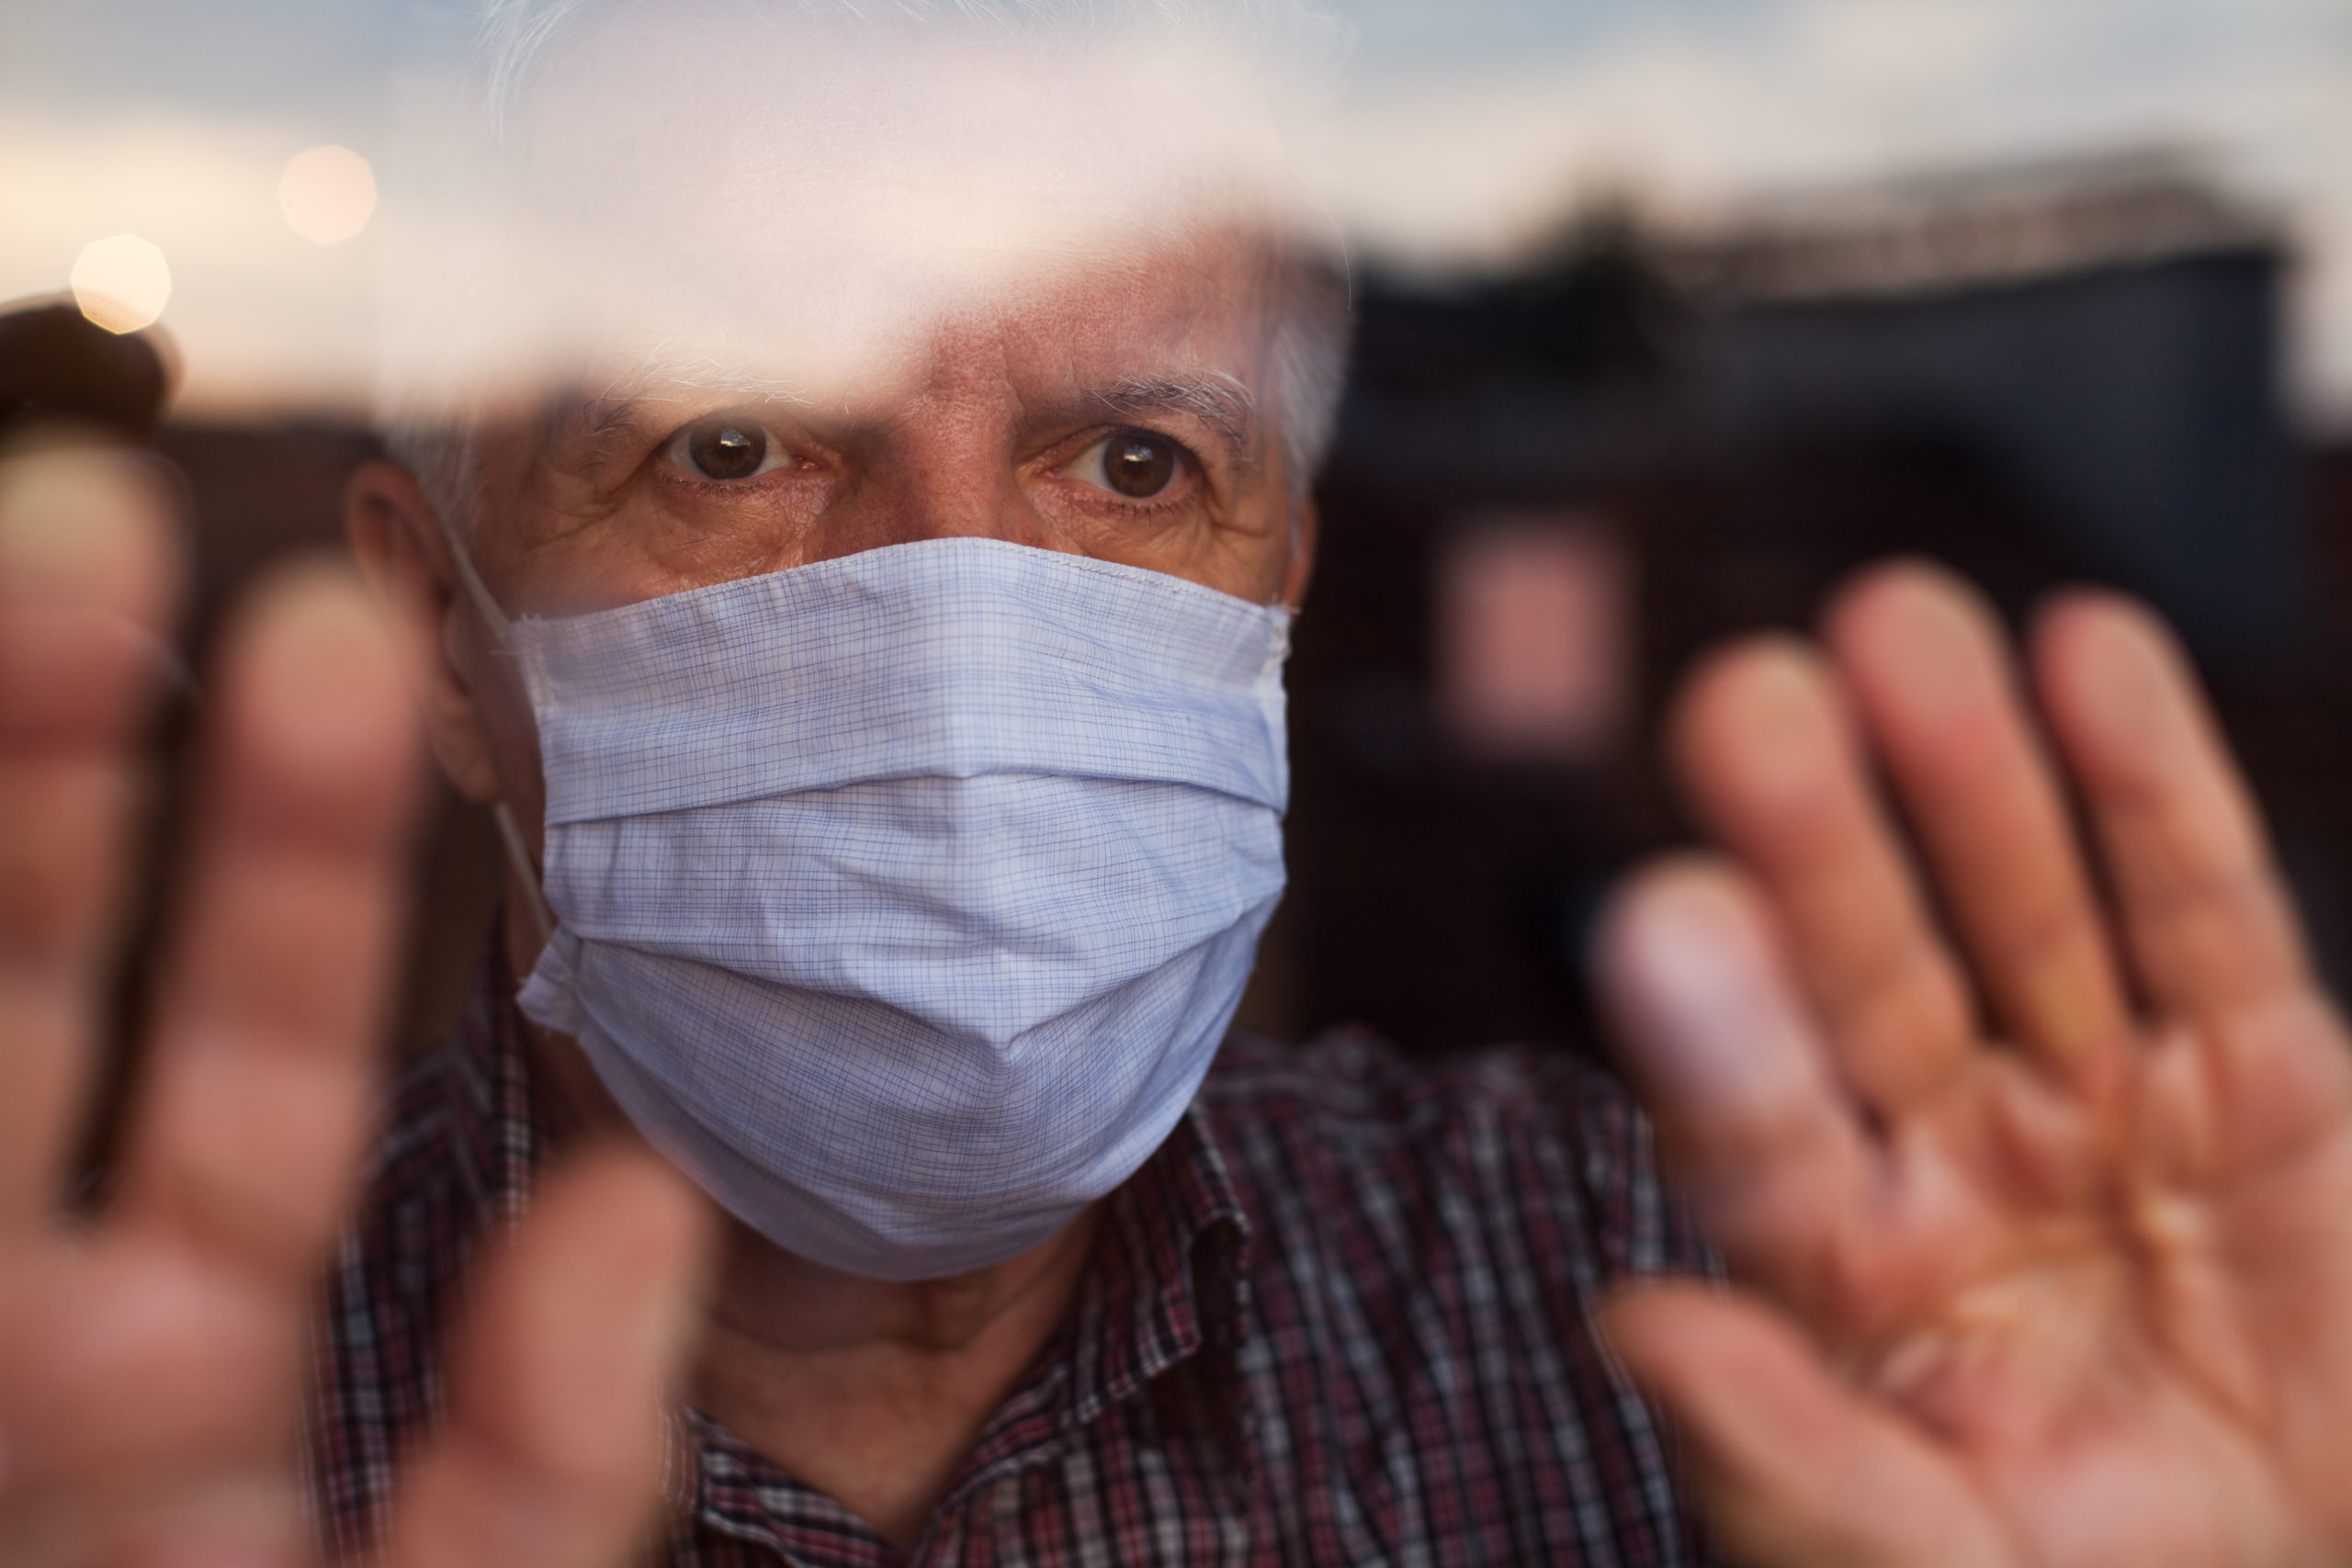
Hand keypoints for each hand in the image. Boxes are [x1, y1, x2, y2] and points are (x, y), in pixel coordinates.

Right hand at [0, 442, 708, 1567]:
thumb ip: (534, 1472)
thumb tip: (633, 1202)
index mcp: (176, 1397)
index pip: (226, 1078)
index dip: (261, 863)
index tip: (342, 637)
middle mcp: (22, 1364)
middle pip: (20, 1022)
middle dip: (53, 784)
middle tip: (108, 519)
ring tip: (25, 557)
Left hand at [1594, 563, 2351, 1566]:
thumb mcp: (1910, 1563)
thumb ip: (1780, 1452)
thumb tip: (1627, 1321)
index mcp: (1836, 1260)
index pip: (1755, 1125)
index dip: (1711, 1026)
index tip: (1655, 915)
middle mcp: (1946, 1146)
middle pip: (1869, 973)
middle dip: (1817, 839)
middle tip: (1745, 697)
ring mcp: (2099, 1100)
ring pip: (2025, 913)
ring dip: (1970, 770)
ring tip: (1902, 621)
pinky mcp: (2256, 1082)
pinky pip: (2203, 923)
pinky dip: (2154, 791)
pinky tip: (2091, 655)